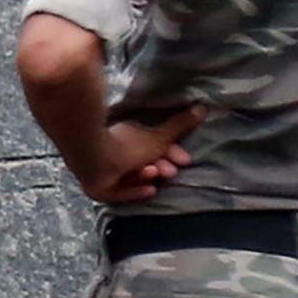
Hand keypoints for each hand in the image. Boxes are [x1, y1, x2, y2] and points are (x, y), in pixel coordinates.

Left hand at [75, 108, 202, 204]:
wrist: (95, 156)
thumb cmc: (128, 144)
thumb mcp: (160, 137)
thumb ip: (181, 125)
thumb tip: (203, 106)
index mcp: (130, 138)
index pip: (154, 148)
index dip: (172, 154)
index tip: (185, 160)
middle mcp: (117, 153)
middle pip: (145, 163)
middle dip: (162, 166)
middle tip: (172, 171)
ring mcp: (106, 171)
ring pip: (133, 176)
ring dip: (148, 175)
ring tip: (155, 172)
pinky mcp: (99, 187)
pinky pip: (120, 191)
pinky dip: (135, 190)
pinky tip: (151, 190)